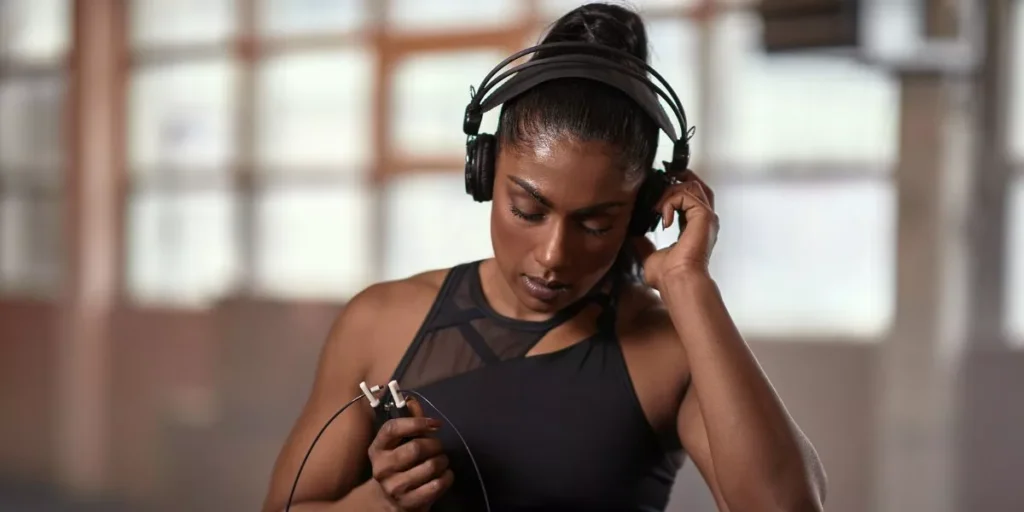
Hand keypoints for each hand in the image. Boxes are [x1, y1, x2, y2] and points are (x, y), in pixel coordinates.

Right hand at [367, 416, 453, 510]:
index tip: (435, 423)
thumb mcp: (398, 444)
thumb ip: (409, 422)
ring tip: (441, 461)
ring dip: (442, 461)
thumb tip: (412, 401)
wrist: (388, 501)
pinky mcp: (408, 503)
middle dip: (435, 444)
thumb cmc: (398, 465)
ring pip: (430, 466)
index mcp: (378, 449)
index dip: (416, 422)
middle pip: (416, 448)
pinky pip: (437, 485)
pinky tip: (444, 475)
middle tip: (439, 446)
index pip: (393, 428)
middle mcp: (382, 468)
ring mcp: (394, 487)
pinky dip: (447, 477)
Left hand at [633, 170, 718, 288]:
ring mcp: (706, 218)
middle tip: (659, 182)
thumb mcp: (649, 255)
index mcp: (694, 228)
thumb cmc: (668, 275)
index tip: (655, 193)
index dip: (673, 191)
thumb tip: (632, 235)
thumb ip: (643, 243)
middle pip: (697, 186)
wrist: (676, 280)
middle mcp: (703, 221)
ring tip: (657, 208)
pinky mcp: (703, 216)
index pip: (689, 199)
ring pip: (692, 186)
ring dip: (670, 192)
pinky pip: (686, 195)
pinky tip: (663, 218)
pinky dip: (670, 201)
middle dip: (678, 179)